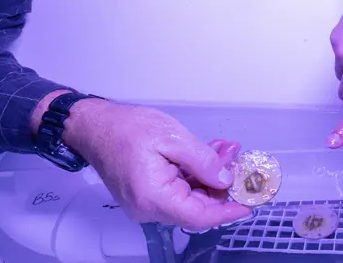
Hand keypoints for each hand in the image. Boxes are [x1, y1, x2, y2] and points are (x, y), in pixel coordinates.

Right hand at [63, 100, 252, 230]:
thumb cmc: (126, 128)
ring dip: (208, 176)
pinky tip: (207, 155)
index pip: (199, 216)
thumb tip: (225, 180)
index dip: (226, 211)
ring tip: (222, 150)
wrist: (95, 126)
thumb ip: (203, 162)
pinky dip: (194, 175)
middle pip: (197, 206)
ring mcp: (146, 204)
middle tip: (235, 159)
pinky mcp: (146, 195)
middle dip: (220, 184)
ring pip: (189, 197)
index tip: (247, 204)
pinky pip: (178, 191)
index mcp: (153, 197)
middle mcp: (148, 208)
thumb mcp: (173, 138)